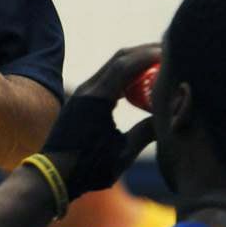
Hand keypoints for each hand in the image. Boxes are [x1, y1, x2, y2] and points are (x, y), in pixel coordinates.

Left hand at [40, 45, 160, 198]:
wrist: (54, 175)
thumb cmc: (87, 168)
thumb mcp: (122, 154)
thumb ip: (146, 132)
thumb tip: (171, 117)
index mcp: (95, 99)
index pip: (125, 66)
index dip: (149, 55)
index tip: (171, 53)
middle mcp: (87, 90)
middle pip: (119, 59)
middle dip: (145, 51)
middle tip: (170, 51)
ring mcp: (83, 93)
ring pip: (112, 66)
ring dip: (136, 61)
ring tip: (160, 62)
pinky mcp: (83, 99)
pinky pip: (107, 78)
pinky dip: (126, 73)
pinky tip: (141, 80)